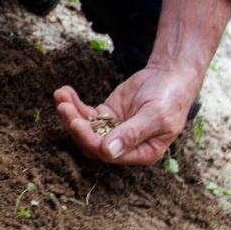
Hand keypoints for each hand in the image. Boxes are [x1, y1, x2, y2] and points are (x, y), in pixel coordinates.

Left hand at [53, 65, 201, 164]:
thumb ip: (132, 134)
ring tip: (60, 95)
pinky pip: (86, 113)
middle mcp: (124, 146)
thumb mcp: (155, 116)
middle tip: (63, 107)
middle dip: (75, 125)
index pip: (108, 153)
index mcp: (141, 153)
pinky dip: (74, 103)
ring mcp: (113, 130)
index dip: (89, 140)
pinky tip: (64, 91)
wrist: (170, 76)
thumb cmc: (169, 98)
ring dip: (70, 113)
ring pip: (85, 127)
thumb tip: (108, 152)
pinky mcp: (106, 114)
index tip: (76, 122)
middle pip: (91, 142)